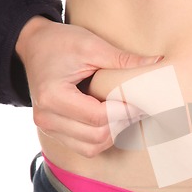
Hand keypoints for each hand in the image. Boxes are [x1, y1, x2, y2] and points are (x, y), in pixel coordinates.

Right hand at [16, 16, 162, 156]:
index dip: (125, 112)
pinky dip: (102, 139)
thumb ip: (123, 59)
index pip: (97, 117)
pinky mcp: (54, 132)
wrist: (34, 45)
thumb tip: (157, 63)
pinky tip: (113, 121)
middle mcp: (46, 117)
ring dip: (114, 134)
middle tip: (139, 109)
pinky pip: (84, 148)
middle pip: (96, 136)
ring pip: (91, 148)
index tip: (141, 102)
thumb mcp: (92, 45)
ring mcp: (48, 128)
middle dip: (122, 124)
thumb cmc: (61, 42)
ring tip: (126, 115)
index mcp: (52, 96)